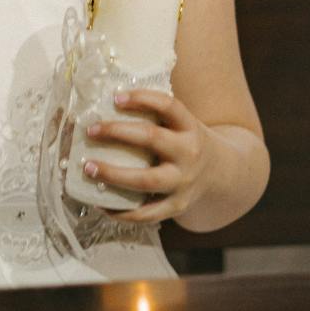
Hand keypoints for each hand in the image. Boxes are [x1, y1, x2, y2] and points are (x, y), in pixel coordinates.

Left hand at [82, 88, 211, 223]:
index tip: (115, 97)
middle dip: (118, 132)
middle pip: (152, 139)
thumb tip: (107, 101)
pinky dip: (121, 212)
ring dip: (113, 175)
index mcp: (190, 127)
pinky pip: (146, 213)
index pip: (168, 106)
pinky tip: (101, 204)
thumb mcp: (182, 124)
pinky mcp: (176, 206)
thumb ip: (156, 115)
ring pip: (146, 181)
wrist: (221, 175)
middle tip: (90, 130)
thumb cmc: (186, 142)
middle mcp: (188, 153)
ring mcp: (183, 182)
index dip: (142, 99)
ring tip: (88, 168)